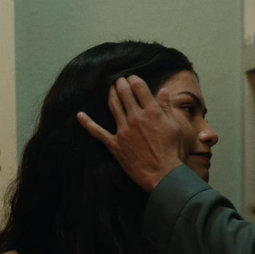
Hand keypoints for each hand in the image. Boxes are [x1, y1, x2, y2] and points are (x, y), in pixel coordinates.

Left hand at [78, 76, 187, 192]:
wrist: (164, 175)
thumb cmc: (172, 152)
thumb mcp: (175, 127)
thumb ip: (166, 107)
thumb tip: (164, 90)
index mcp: (152, 111)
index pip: (139, 86)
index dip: (134, 79)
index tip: (132, 78)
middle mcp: (136, 117)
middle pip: (124, 93)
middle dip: (121, 83)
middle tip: (119, 80)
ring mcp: (124, 130)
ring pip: (113, 105)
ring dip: (111, 94)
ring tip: (110, 88)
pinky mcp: (115, 144)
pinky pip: (98, 132)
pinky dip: (88, 123)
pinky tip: (80, 115)